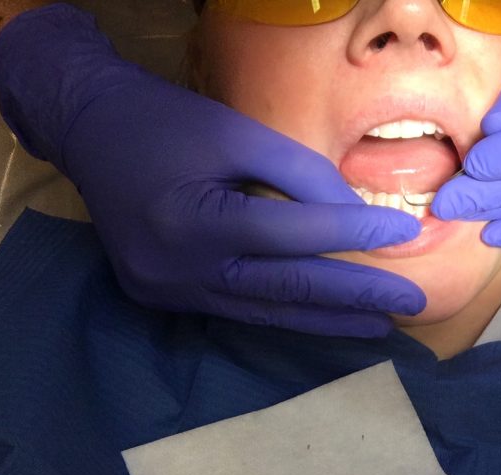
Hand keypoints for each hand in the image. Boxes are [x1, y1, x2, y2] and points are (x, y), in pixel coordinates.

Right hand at [0, 4, 423, 336]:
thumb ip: (298, 173)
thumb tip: (355, 215)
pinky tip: (327, 317)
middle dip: (354, 295)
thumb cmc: (165, 123)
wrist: (90, 134)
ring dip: (328, 319)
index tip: (404, 232)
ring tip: (380, 324)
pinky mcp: (167, 300)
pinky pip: (242, 310)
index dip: (351, 231)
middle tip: (410, 304)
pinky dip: (289, 313)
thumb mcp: (234, 130)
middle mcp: (178, 270)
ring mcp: (170, 293)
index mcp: (189, 220)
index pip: (288, 234)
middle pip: (285, 288)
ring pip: (266, 312)